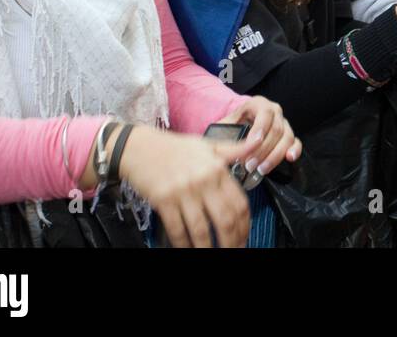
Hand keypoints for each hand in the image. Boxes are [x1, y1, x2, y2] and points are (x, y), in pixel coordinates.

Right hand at [115, 127, 251, 247]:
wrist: (139, 147)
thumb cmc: (175, 147)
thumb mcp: (208, 144)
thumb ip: (234, 149)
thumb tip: (258, 141)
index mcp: (217, 169)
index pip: (239, 202)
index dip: (245, 225)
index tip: (244, 236)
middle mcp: (203, 181)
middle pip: (224, 220)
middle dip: (231, 241)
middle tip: (234, 250)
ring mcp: (183, 192)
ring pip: (201, 230)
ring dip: (208, 247)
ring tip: (212, 254)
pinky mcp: (164, 201)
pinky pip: (177, 229)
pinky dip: (183, 244)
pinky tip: (188, 249)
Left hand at [219, 95, 301, 180]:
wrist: (240, 124)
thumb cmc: (233, 124)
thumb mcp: (226, 122)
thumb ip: (225, 131)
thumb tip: (224, 146)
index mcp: (259, 104)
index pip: (264, 114)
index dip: (260, 129)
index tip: (252, 143)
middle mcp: (274, 111)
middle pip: (276, 129)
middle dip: (263, 150)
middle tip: (250, 165)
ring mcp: (283, 123)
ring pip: (286, 138)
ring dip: (274, 156)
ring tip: (261, 169)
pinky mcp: (289, 135)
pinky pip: (296, 142)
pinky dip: (295, 150)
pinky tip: (289, 158)